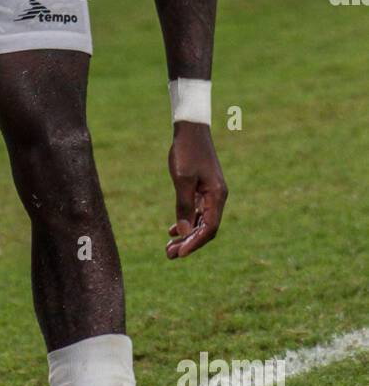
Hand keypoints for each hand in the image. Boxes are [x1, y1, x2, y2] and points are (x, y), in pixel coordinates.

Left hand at [166, 121, 227, 258]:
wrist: (190, 129)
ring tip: (169, 248)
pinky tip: (172, 231)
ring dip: (186, 236)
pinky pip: (197, 212)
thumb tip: (184, 233)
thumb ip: (184, 206)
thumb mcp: (182, 180)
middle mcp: (217, 197)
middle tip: (169, 256)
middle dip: (189, 244)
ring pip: (200, 222)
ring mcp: (211, 193)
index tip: (179, 253)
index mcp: (217, 195)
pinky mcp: (203, 189)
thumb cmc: (186, 151)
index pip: (209, 228)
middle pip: (206, 228)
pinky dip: (186, 223)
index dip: (194, 243)